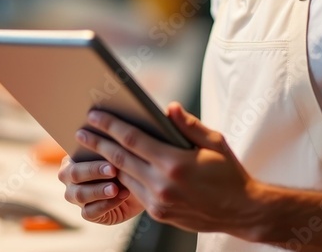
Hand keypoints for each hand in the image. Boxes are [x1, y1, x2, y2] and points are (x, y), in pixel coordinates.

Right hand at [57, 155, 144, 224]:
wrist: (140, 184)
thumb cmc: (125, 161)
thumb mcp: (119, 153)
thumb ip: (110, 148)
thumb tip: (108, 143)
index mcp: (72, 157)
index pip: (74, 156)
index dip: (90, 157)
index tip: (108, 155)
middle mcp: (69, 177)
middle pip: (74, 174)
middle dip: (94, 171)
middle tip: (114, 170)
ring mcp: (75, 197)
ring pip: (80, 194)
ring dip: (99, 191)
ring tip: (115, 188)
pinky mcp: (87, 213)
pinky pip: (89, 212)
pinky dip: (106, 205)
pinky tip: (121, 197)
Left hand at [74, 102, 262, 235]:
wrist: (240, 210)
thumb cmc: (229, 172)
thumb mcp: (215, 142)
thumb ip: (188, 125)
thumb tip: (169, 108)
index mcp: (175, 162)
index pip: (133, 139)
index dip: (111, 125)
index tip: (94, 115)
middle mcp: (162, 184)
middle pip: (120, 158)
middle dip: (98, 143)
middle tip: (81, 131)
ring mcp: (158, 202)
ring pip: (124, 176)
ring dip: (107, 161)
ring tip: (93, 147)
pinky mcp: (158, 213)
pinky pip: (134, 191)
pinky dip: (122, 177)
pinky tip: (115, 167)